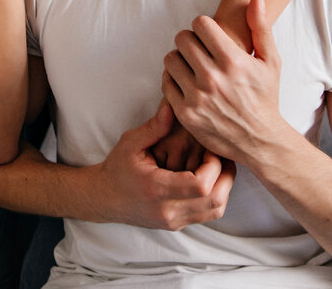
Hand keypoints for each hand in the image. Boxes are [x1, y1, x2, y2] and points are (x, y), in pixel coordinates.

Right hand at [93, 104, 234, 229]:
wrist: (104, 198)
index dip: (214, 166)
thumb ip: (154, 126)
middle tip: (220, 155)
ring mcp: (174, 221)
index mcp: (156, 189)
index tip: (209, 148)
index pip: (200, 185)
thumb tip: (173, 106)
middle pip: (215, 201)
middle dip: (226, 175)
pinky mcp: (178, 224)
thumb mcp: (131, 143)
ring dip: (224, 186)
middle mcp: (167, 210)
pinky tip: (209, 178)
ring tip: (217, 165)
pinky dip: (216, 195)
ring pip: (216, 210)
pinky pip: (209, 214)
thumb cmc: (117, 168)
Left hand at [162, 0, 285, 164]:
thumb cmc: (265, 98)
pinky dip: (173, 79)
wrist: (259, 140)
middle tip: (198, 48)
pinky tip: (186, 82)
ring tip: (191, 65)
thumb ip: (261, 28)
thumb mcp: (271, 62)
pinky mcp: (185, 113)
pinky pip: (166, 82)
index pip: (200, 23)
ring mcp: (197, 96)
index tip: (209, 34)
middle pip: (182, 39)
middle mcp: (213, 77)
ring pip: (170, 59)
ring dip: (179, 58)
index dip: (203, 25)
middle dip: (190, 39)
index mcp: (233, 61)